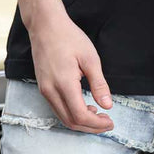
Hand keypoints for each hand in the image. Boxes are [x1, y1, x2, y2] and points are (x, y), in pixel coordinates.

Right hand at [28, 4, 114, 131]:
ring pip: (62, 118)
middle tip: (106, 122)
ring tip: (97, 114)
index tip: (110, 121)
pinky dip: (71, 114)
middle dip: (90, 127)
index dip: (97, 124)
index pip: (80, 115)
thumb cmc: (68, 37)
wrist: (45, 25)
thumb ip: (99, 84)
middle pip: (70, 122)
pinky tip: (84, 106)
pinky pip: (57, 109)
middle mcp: (50, 90)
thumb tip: (108, 105)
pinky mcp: (42, 87)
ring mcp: (44, 90)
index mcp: (64, 83)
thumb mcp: (90, 58)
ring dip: (81, 122)